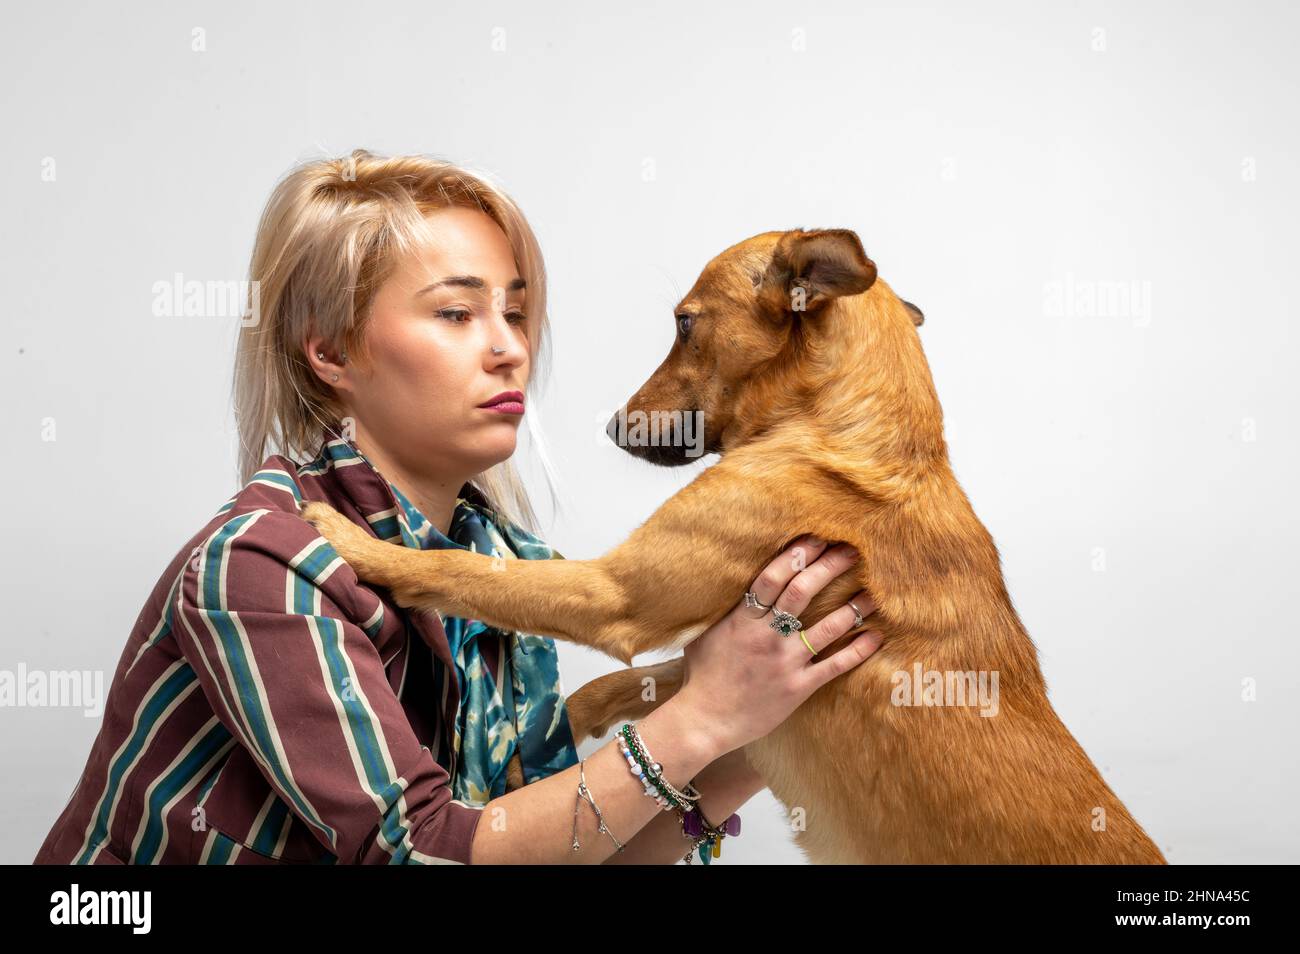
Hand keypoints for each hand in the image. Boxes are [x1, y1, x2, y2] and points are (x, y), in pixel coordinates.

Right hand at [673, 534, 881, 755]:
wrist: (705, 720)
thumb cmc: (702, 676)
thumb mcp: (703, 634)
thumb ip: (722, 609)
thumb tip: (729, 582)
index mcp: (742, 620)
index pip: (772, 578)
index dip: (796, 555)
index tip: (815, 538)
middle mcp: (767, 637)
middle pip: (802, 592)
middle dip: (828, 567)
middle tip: (850, 551)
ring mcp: (785, 662)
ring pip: (827, 627)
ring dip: (852, 607)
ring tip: (872, 592)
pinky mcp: (799, 687)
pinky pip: (835, 666)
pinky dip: (858, 651)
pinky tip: (875, 637)